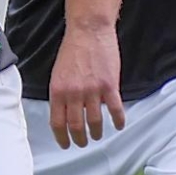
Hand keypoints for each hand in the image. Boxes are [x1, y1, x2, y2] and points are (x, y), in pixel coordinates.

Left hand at [48, 20, 125, 148]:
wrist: (88, 31)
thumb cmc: (73, 49)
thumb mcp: (58, 74)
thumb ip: (60, 94)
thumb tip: (63, 112)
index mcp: (58, 91)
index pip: (57, 122)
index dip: (61, 137)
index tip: (65, 144)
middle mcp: (73, 93)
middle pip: (76, 126)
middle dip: (79, 139)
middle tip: (82, 143)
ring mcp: (92, 91)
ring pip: (95, 122)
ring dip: (96, 132)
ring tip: (97, 135)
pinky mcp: (109, 86)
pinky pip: (114, 110)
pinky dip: (117, 121)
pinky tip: (118, 125)